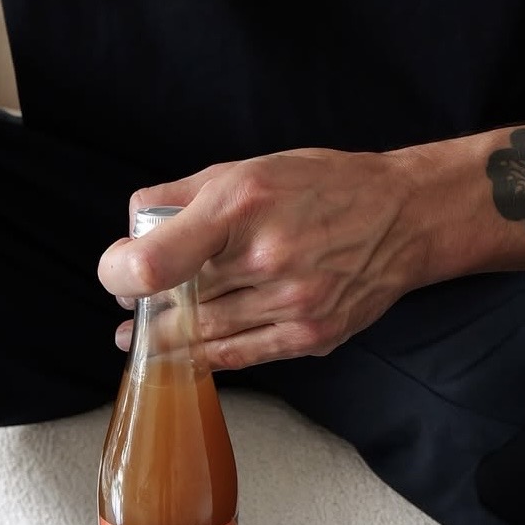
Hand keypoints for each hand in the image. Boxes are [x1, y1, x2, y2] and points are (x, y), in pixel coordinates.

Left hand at [97, 148, 427, 369]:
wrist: (406, 218)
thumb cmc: (322, 186)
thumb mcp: (248, 167)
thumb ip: (183, 196)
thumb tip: (132, 228)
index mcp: (242, 203)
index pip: (156, 259)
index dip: (121, 274)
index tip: (118, 275)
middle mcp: (267, 257)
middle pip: (178, 301)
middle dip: (145, 305)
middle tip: (131, 303)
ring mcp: (292, 304)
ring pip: (203, 335)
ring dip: (164, 338)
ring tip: (141, 335)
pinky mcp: (309, 337)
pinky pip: (238, 357)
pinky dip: (202, 357)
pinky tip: (180, 353)